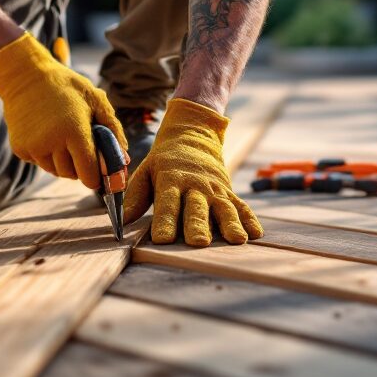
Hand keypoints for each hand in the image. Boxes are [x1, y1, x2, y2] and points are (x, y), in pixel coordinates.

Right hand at [0, 33, 126, 190]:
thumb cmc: (67, 86)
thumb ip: (114, 130)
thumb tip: (125, 159)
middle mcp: (52, 143)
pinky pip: (40, 163)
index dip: (98, 175)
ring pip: (56, 171)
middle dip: (81, 166)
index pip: (89, 175)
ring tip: (64, 137)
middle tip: (82, 146)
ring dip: (64, 162)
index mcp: (74, 131)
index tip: (100, 168)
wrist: (25, 77)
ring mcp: (33, 147)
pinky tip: (47, 135)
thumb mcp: (96, 100)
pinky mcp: (20, 148)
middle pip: (73, 175)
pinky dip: (47, 156)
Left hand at [123, 98, 262, 246]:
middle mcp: (195, 185)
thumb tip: (121, 221)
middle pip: (197, 208)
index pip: (167, 203)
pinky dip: (250, 219)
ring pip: (224, 208)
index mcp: (171, 180)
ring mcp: (215, 188)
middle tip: (199, 243)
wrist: (193, 134)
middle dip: (198, 225)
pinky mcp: (229, 191)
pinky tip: (255, 234)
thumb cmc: (164, 161)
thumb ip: (134, 197)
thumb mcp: (146, 172)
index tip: (163, 240)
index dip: (164, 221)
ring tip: (236, 240)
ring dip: (230, 224)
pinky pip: (241, 206)